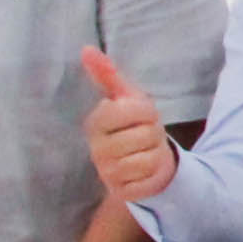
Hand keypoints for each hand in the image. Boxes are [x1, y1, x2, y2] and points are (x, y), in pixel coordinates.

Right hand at [80, 48, 174, 204]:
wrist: (144, 160)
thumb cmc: (134, 124)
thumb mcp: (126, 97)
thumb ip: (107, 74)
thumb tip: (87, 49)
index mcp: (96, 123)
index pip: (128, 110)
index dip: (145, 111)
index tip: (142, 114)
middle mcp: (97, 149)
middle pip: (143, 135)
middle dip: (153, 133)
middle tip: (145, 134)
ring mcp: (107, 173)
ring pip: (148, 159)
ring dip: (156, 153)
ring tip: (146, 150)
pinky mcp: (122, 192)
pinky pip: (149, 180)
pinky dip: (155, 173)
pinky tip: (146, 169)